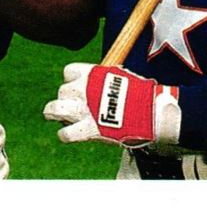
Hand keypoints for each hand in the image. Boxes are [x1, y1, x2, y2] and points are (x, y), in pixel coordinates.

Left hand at [42, 63, 180, 147]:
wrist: (152, 111)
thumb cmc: (141, 94)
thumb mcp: (120, 77)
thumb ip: (105, 80)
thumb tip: (104, 82)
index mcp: (91, 74)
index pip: (68, 72)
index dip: (71, 81)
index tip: (78, 88)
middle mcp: (83, 90)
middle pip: (62, 91)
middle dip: (65, 99)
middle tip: (72, 107)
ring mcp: (84, 109)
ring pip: (55, 108)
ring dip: (54, 113)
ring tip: (56, 117)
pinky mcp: (88, 129)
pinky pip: (66, 133)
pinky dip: (65, 135)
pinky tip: (68, 134)